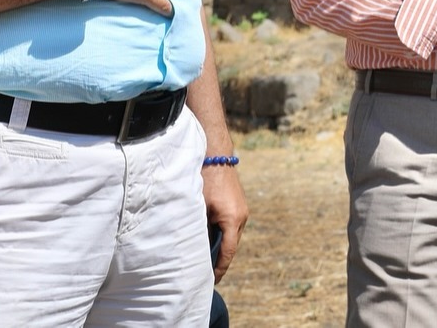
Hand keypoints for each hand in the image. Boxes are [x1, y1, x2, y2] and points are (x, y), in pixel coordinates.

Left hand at [202, 165, 248, 282]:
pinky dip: (222, 235)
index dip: (219, 269)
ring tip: (206, 259)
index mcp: (232, 219)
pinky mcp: (239, 205)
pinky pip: (232, 226)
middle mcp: (242, 216)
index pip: (227, 252)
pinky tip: (209, 238)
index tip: (212, 281)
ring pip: (232, 236)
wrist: (215, 155)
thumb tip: (193, 247)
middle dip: (220, 260)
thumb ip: (198, 228)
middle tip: (206, 274)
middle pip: (231, 246)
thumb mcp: (197, 207)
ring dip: (220, 246)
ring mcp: (243, 210)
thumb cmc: (203, 179)